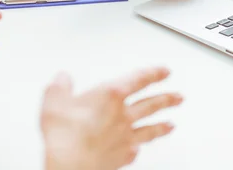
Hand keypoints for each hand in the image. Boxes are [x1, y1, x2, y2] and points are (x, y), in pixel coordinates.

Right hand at [41, 68, 181, 169]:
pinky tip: (140, 149)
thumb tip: (62, 80)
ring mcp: (125, 137)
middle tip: (178, 96)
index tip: (164, 71)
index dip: (154, 73)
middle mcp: (122, 115)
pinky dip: (139, 148)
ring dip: (162, 125)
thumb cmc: (64, 135)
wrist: (69, 165)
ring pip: (150, 128)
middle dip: (166, 98)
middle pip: (151, 104)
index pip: (139, 79)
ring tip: (171, 124)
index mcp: (111, 95)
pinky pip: (136, 150)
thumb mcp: (54, 100)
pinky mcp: (122, 156)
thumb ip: (59, 86)